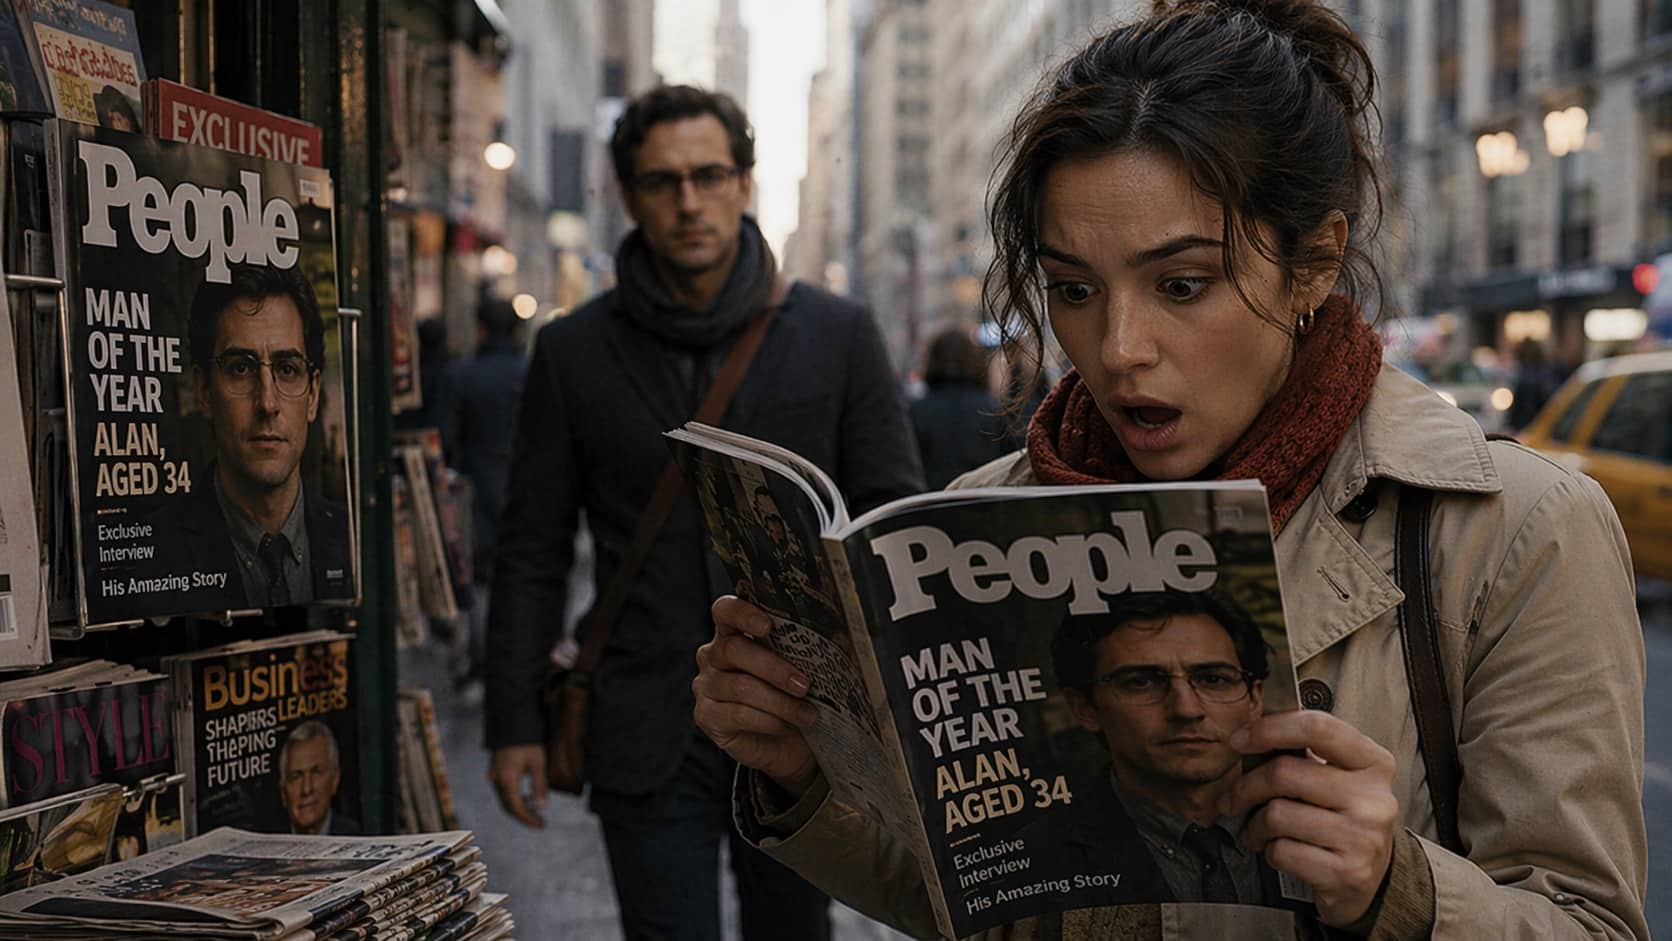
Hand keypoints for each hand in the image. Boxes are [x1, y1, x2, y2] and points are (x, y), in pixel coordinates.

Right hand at [488, 744, 548, 828]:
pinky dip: (514, 798)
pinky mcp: (495, 772)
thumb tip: (542, 807)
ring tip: (536, 811)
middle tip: (540, 822)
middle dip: (524, 816)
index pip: (516, 808)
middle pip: (508, 807)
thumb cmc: (527, 742)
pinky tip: (526, 798)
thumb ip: (539, 786)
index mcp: (507, 780)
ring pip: (505, 800)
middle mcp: (497, 781)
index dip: (528, 819)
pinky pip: (503, 791)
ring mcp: (493, 776)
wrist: (513, 724)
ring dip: (519, 808)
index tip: (541, 825)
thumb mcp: (538, 763)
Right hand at [694, 596, 820, 794]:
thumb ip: (805, 648)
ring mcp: (706, 686)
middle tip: (804, 685)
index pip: (726, 610)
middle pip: (734, 650)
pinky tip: (785, 726)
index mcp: (734, 632)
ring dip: (780, 702)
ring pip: (740, 687)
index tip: (769, 626)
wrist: (788, 743)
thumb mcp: (803, 668)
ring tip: (808, 714)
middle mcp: (713, 655)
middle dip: (775, 668)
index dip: (743, 614)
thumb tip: (835, 634)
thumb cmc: (795, 696)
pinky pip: (737, 715)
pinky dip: (768, 721)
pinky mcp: (706, 716)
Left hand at [1224, 710, 1399, 927]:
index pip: (1317, 727)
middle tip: (1233, 798)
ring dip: (1255, 824)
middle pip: (1284, 773)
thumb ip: (1304, 752)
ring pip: (1276, 814)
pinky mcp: (1348, 873)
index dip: (1268, 729)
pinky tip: (1279, 850)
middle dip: (1246, 786)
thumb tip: (1248, 734)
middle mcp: (1374, 798)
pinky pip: (1282, 851)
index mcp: (1374, 762)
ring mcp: (1363, 837)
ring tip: (1258, 829)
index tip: (1239, 740)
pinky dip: (1269, 851)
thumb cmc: (1341, 817)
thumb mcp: (1337, 777)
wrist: (1372, 877)